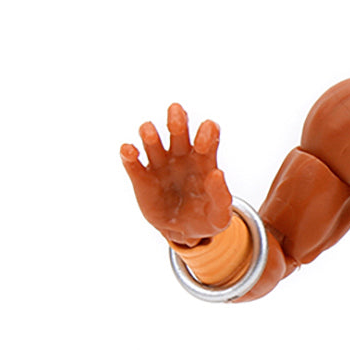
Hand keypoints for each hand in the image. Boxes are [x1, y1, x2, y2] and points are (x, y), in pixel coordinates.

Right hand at [121, 103, 232, 246]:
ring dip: (150, 134)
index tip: (202, 145)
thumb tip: (216, 173)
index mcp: (204, 160)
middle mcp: (181, 156)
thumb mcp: (220, 214)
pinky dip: (128, 154)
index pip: (207, 136)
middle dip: (177, 121)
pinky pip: (133, 163)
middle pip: (178, 131)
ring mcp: (161, 165)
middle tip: (176, 115)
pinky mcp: (143, 178)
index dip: (206, 134)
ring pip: (153, 142)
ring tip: (150, 134)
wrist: (185, 234)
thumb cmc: (206, 218)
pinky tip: (129, 150)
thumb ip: (221, 195)